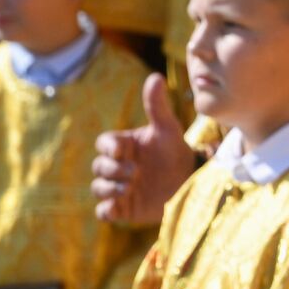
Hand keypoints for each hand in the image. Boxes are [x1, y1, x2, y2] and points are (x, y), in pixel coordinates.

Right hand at [92, 73, 192, 224]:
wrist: (190, 182)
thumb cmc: (177, 152)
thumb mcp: (168, 129)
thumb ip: (158, 106)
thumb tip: (155, 76)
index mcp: (124, 145)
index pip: (104, 143)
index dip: (109, 147)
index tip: (124, 150)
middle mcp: (117, 165)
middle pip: (98, 166)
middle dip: (112, 169)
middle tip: (135, 172)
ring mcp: (118, 186)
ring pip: (98, 188)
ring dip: (109, 188)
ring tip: (129, 187)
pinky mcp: (123, 207)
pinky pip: (103, 211)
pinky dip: (106, 210)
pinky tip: (118, 206)